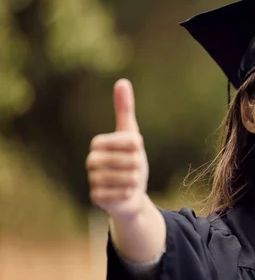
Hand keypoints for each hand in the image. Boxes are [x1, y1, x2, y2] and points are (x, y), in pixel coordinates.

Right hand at [86, 79, 148, 220]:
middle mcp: (91, 161)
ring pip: (121, 178)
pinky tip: (127, 192)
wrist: (132, 194)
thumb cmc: (132, 162)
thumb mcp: (132, 135)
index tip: (138, 148)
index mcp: (98, 144)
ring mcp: (92, 180)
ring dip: (134, 179)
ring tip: (133, 180)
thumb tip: (122, 81)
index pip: (118, 140)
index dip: (132, 145)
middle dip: (135, 164)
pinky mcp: (96, 198)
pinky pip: (118, 194)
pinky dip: (127, 193)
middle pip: (122, 161)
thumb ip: (125, 110)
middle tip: (136, 168)